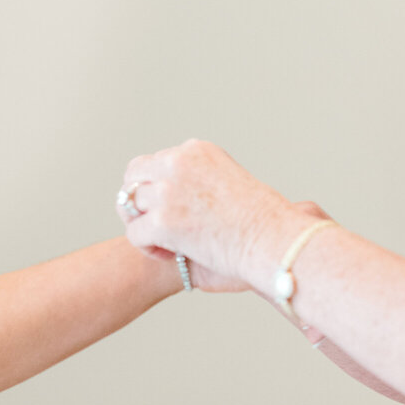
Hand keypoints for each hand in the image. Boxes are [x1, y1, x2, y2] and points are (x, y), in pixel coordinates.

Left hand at [115, 139, 306, 289]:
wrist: (275, 239)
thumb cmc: (260, 220)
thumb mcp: (227, 180)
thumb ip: (199, 179)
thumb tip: (175, 196)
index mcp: (195, 150)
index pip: (154, 162)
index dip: (155, 187)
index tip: (171, 209)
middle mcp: (178, 162)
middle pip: (133, 176)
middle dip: (137, 201)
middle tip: (152, 225)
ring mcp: (169, 191)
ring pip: (130, 205)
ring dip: (143, 226)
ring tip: (165, 243)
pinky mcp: (164, 221)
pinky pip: (135, 233)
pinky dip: (147, 248)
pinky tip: (170, 255)